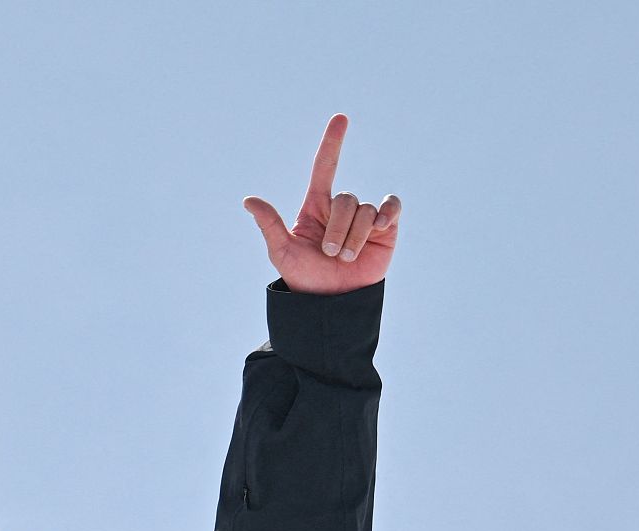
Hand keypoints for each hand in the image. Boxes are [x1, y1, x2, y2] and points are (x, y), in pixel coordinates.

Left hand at [243, 115, 400, 295]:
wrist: (331, 303)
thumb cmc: (305, 278)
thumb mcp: (283, 252)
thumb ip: (270, 224)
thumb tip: (249, 200)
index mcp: (316, 208)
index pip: (324, 168)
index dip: (332, 143)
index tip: (340, 119)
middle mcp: (340, 210)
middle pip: (345, 199)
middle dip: (337, 229)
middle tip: (330, 255)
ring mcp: (363, 218)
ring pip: (364, 210)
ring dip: (353, 237)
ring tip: (345, 259)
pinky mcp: (385, 229)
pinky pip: (390, 207)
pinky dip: (386, 213)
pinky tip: (379, 227)